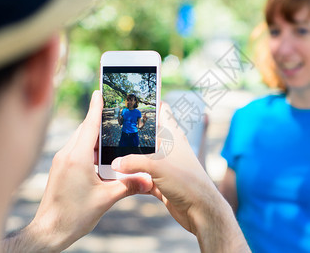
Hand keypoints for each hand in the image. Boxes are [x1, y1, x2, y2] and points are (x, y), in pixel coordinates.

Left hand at [25, 91, 151, 250]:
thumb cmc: (75, 215)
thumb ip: (129, 185)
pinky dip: (88, 146)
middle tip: (114, 113)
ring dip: (93, 135)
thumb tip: (149, 180)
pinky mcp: (60, 168)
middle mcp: (66, 155)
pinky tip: (100, 155)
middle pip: (84, 129)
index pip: (89, 126)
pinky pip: (75, 149)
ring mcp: (60, 161)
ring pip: (79, 139)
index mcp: (77, 158)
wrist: (50, 230)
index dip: (96, 108)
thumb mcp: (106, 199)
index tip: (99, 92)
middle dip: (98, 120)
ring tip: (111, 134)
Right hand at [111, 103, 248, 251]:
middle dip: (130, 133)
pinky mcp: (161, 182)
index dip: (149, 102)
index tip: (132, 98)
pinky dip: (132, 178)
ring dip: (129, 158)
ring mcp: (164, 165)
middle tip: (110, 128)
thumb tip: (114, 162)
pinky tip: (119, 178)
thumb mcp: (158, 166)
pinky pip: (142, 177)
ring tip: (109, 153)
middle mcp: (169, 148)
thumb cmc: (187, 181)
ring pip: (142, 157)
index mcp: (173, 135)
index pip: (162, 111)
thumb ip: (133, 161)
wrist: (200, 211)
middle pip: (147, 135)